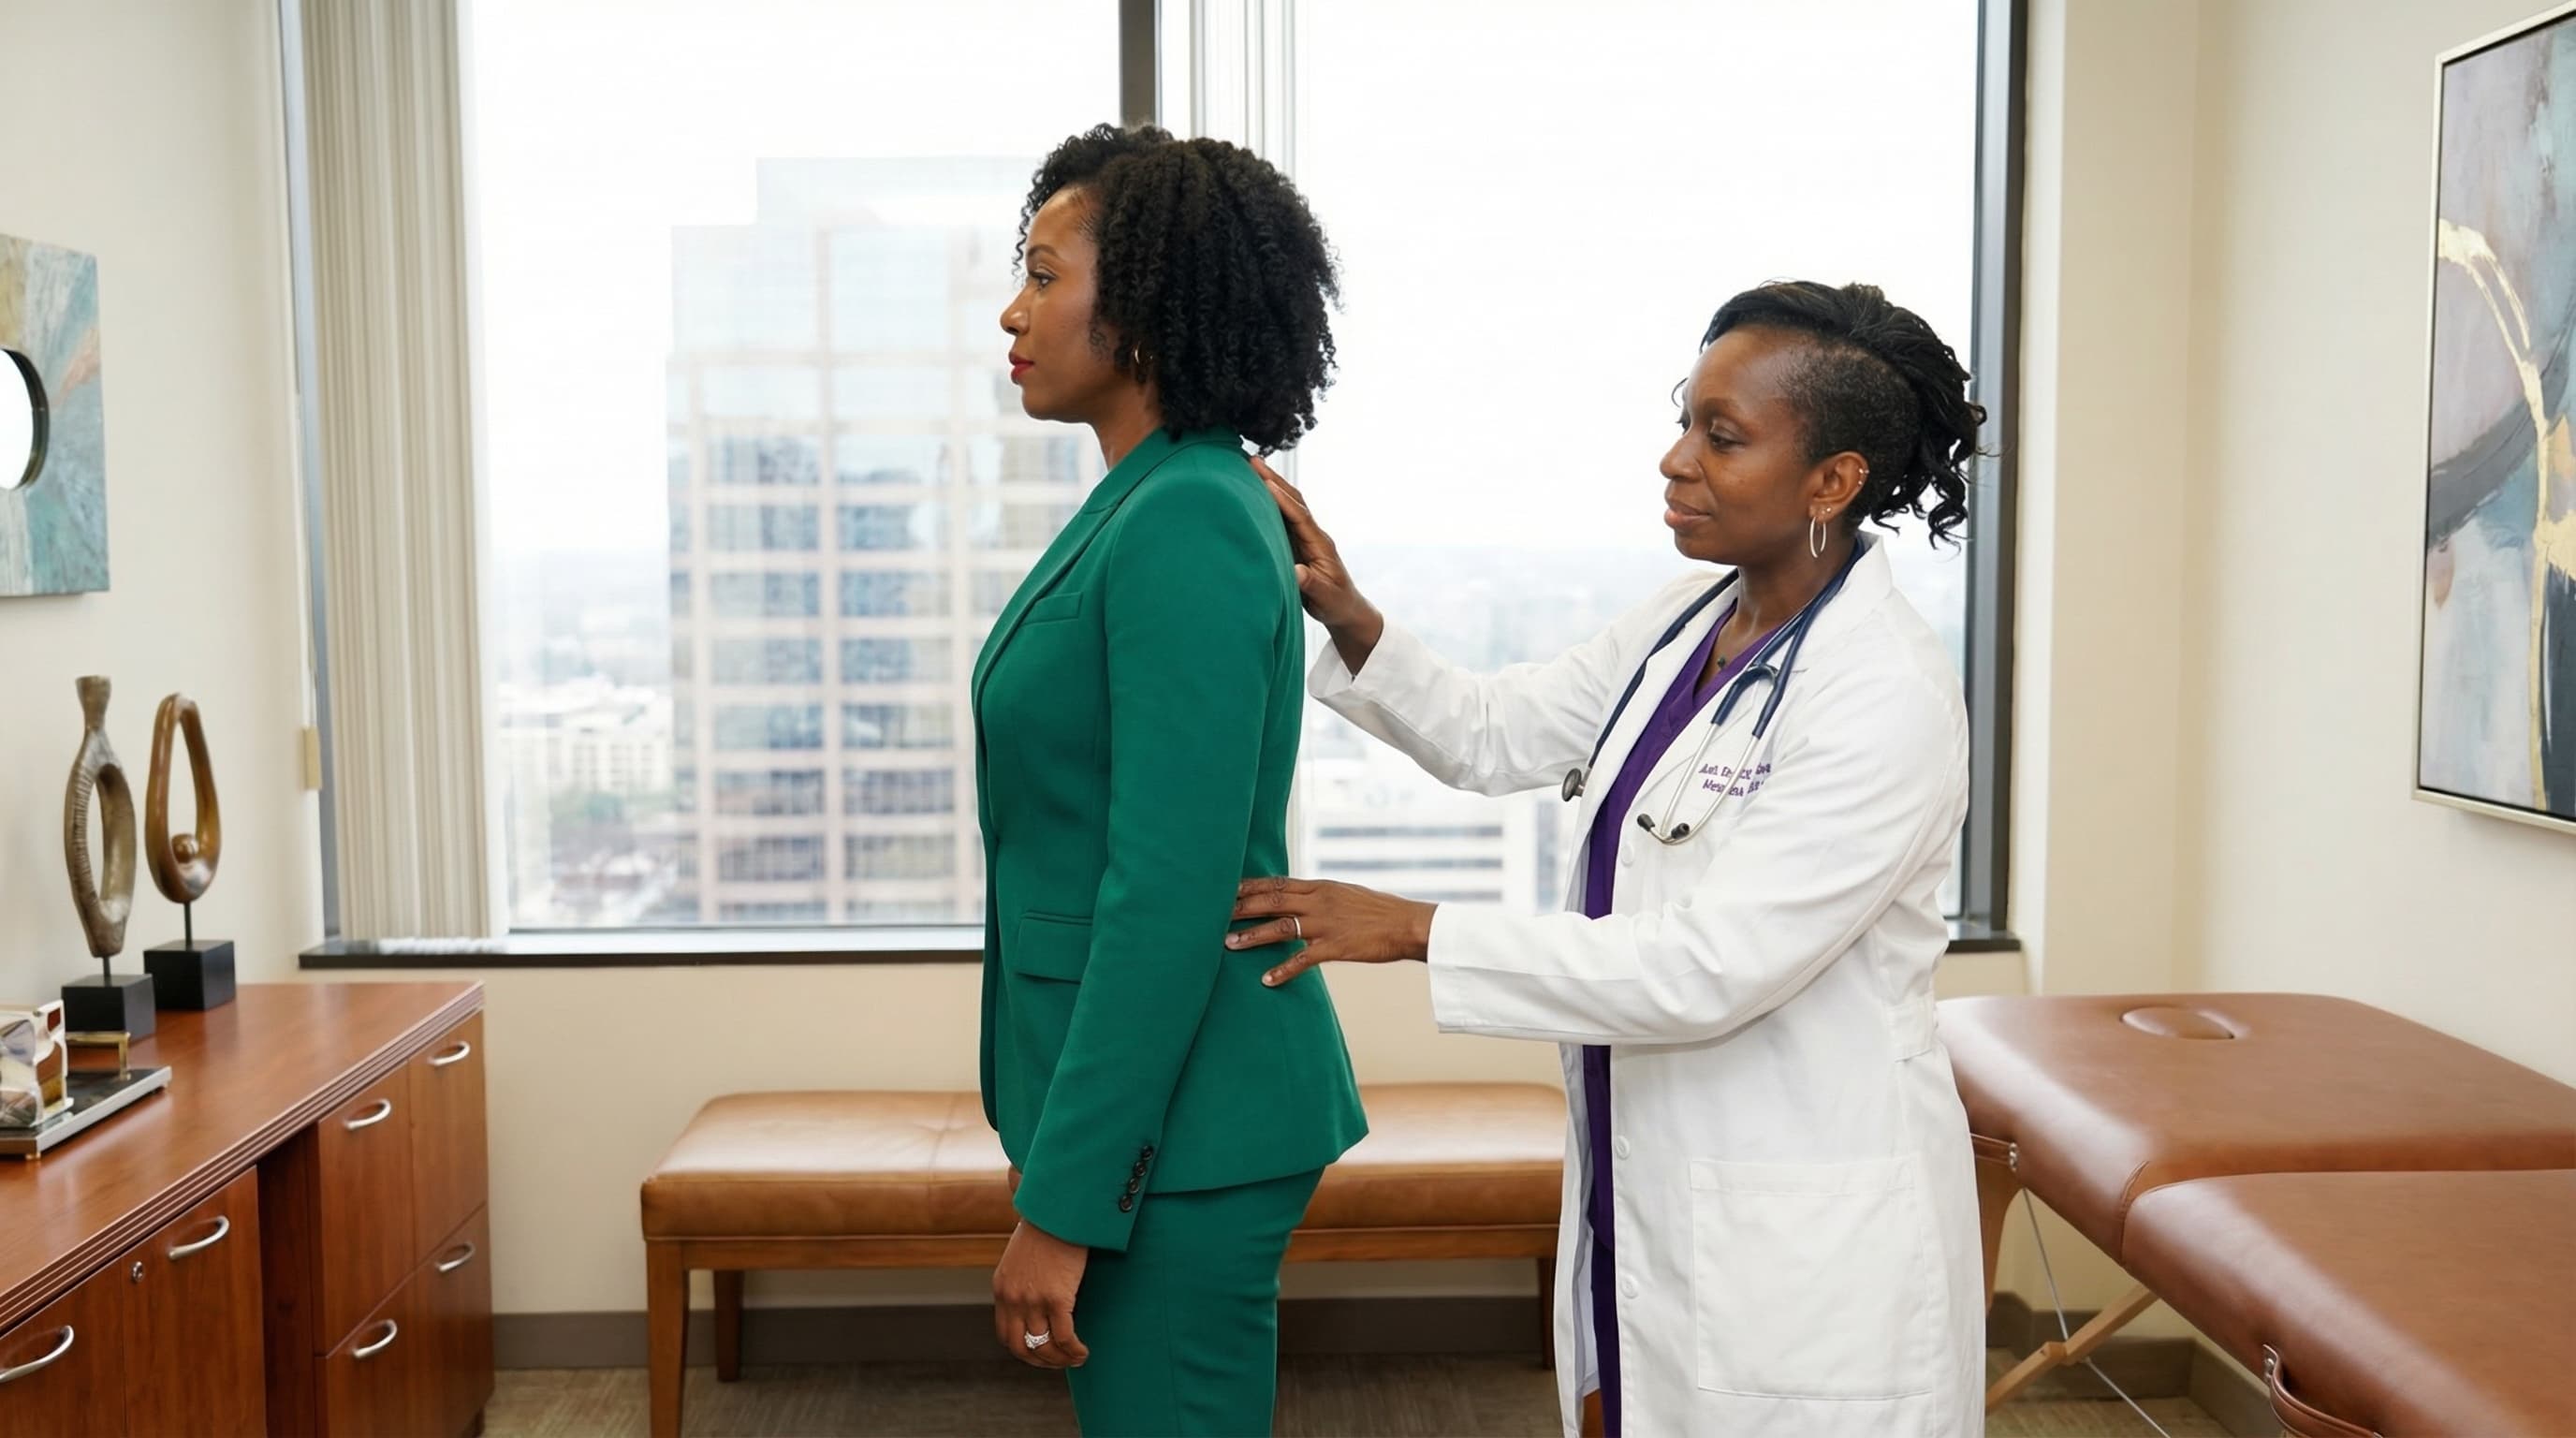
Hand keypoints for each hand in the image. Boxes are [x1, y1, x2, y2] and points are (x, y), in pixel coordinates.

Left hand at [992, 1220, 1089, 1368]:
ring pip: (1044, 1347)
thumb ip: (1023, 1280)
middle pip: (1022, 1348)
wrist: (1057, 1209)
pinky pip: (1065, 1337)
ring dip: (1061, 1360)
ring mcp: (1033, 1300)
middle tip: (1060, 1362)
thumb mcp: (1022, 1257)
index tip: (1042, 1353)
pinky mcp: (1056, 1297)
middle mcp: (1013, 1299)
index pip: (1006, 1335)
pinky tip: (1083, 1352)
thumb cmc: (1046, 1228)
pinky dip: (1074, 1351)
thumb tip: (1037, 1296)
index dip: (1024, 1351)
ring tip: (1076, 1359)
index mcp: (1002, 1289)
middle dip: (1042, 1362)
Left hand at [1230, 876, 1436, 986]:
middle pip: (1271, 900)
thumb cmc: (1379, 912)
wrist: (1409, 925)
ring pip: (1279, 927)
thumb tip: (1298, 899)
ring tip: (1229, 944)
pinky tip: (1266, 981)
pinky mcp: (1336, 947)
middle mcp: (1319, 901)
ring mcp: (1326, 923)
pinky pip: (1303, 959)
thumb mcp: (1347, 895)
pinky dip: (1282, 970)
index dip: (1249, 885)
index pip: (1277, 882)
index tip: (1226, 889)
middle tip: (1213, 915)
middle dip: (1240, 907)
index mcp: (1321, 886)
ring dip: (1252, 936)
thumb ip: (1320, 896)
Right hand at [1249, 456, 1381, 652]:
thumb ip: (1311, 584)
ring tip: (1250, 466)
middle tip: (1252, 460)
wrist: (1345, 609)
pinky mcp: (1297, 541)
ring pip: (1288, 504)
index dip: (1283, 500)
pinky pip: (1282, 515)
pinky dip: (1269, 500)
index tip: (1265, 483)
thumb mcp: (1325, 598)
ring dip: (1271, 484)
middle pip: (1293, 501)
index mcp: (1320, 544)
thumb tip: (1297, 572)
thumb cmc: (1336, 604)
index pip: (1300, 517)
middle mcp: (1313, 535)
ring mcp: (1305, 536)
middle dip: (1274, 480)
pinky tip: (1254, 491)